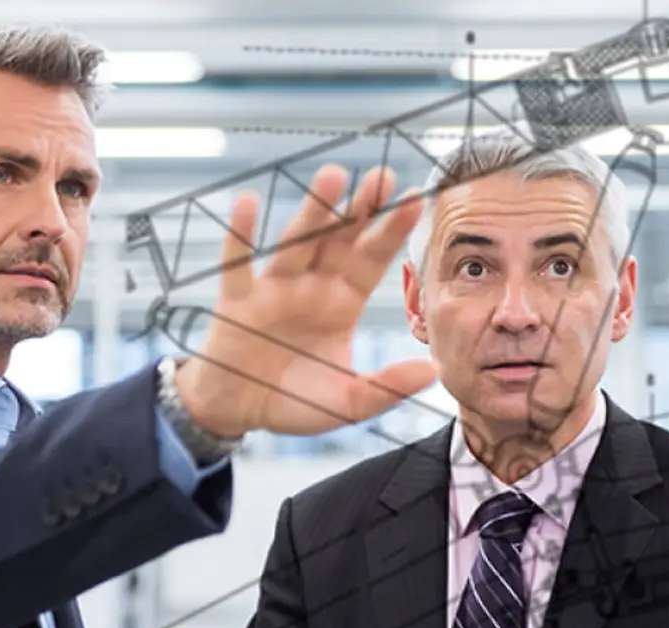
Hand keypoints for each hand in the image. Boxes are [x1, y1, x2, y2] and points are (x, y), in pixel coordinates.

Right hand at [173, 164, 435, 438]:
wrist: (238, 411)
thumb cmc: (294, 402)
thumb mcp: (347, 403)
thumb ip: (386, 387)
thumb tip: (432, 372)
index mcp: (341, 303)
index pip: (372, 260)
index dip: (391, 231)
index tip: (415, 199)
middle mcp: (310, 286)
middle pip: (339, 240)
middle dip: (361, 209)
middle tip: (383, 176)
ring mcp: (272, 289)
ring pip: (296, 243)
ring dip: (314, 211)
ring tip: (334, 177)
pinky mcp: (236, 300)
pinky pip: (238, 262)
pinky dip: (241, 234)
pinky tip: (249, 204)